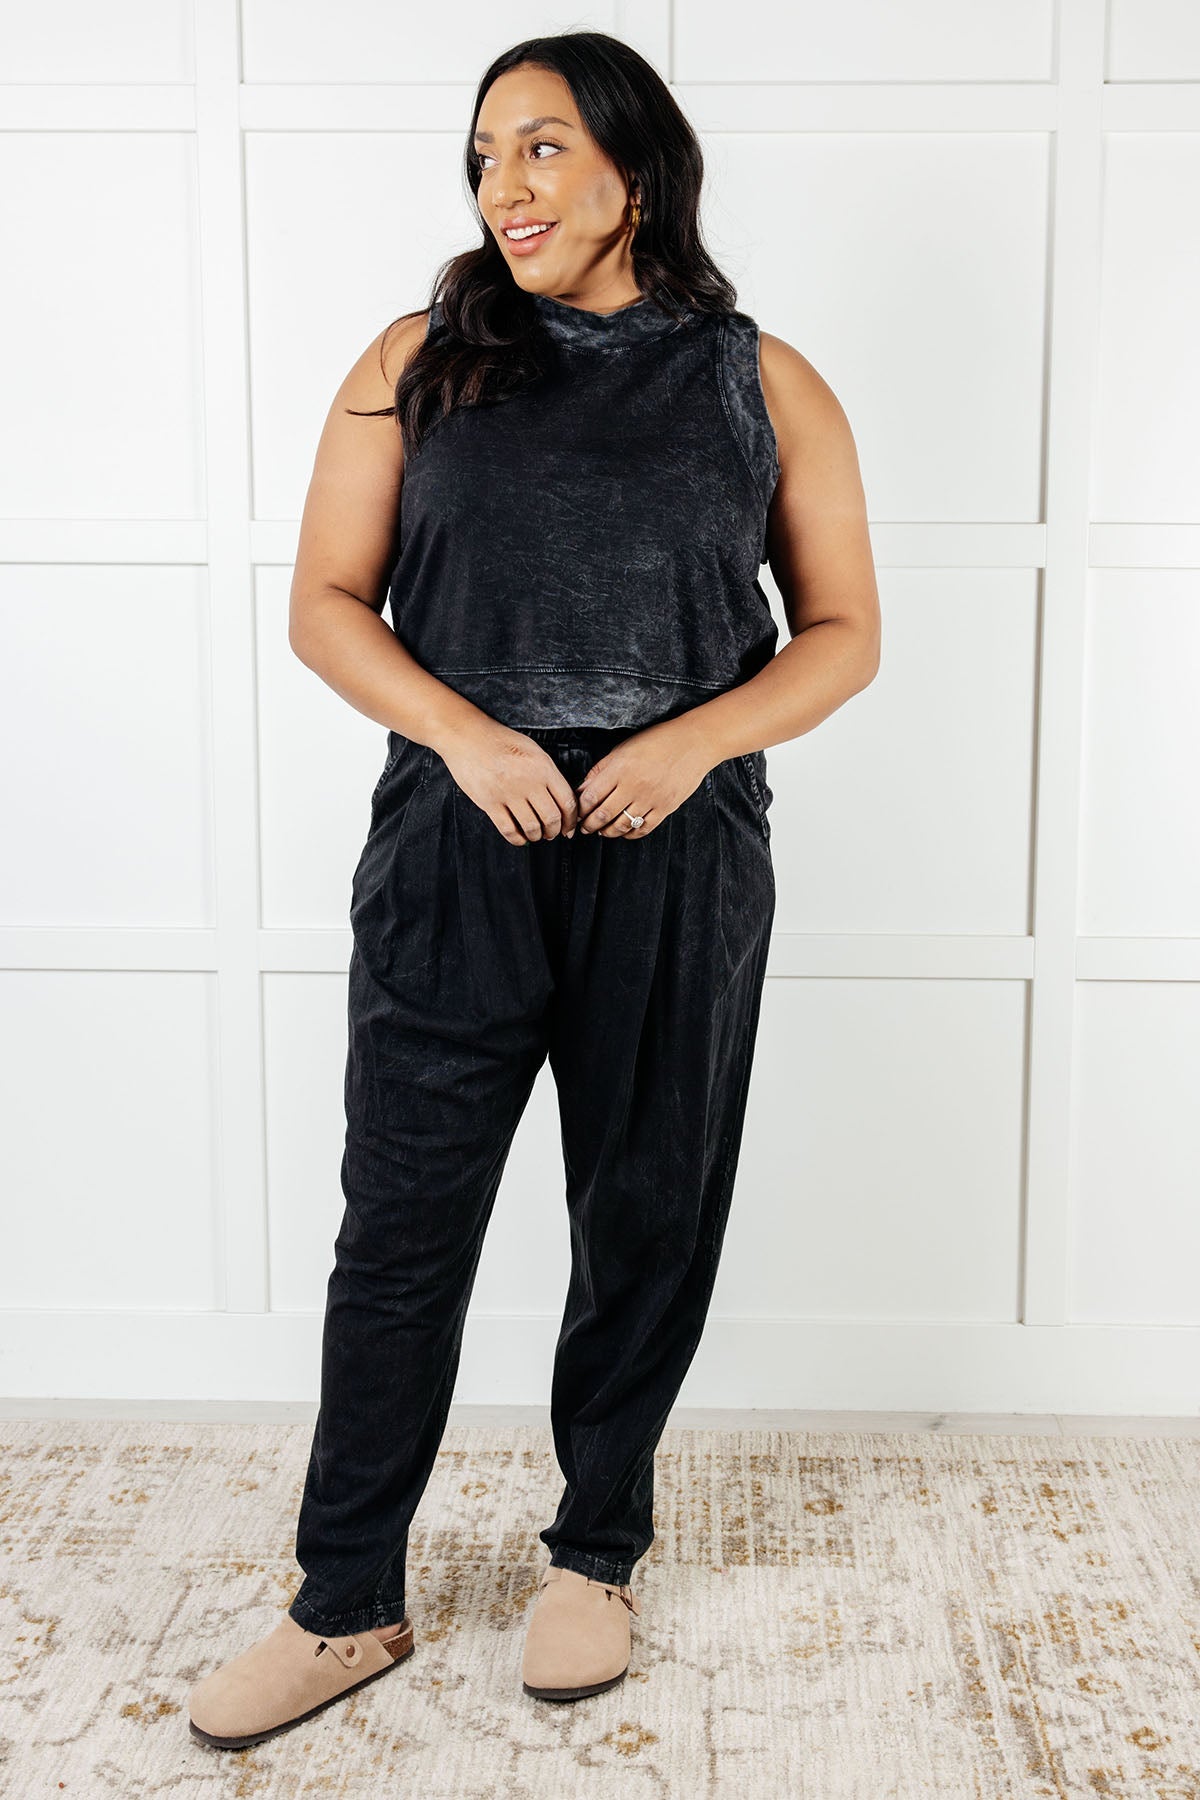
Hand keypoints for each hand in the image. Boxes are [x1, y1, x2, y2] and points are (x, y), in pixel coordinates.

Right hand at [437, 722, 580, 846]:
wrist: (468, 737)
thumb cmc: (500, 741)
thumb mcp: (533, 750)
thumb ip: (548, 772)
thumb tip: (561, 799)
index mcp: (543, 768)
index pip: (567, 801)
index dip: (571, 820)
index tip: (569, 828)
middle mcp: (529, 782)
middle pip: (552, 818)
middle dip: (555, 831)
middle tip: (552, 834)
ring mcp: (508, 793)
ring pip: (532, 827)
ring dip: (537, 836)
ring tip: (536, 835)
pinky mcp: (489, 803)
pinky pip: (509, 830)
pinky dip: (518, 839)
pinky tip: (520, 838)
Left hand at [576, 724, 711, 837]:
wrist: (693, 743)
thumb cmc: (656, 741)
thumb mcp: (623, 748)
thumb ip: (601, 770)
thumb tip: (582, 790)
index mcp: (621, 768)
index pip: (591, 796)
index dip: (580, 809)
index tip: (577, 812)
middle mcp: (634, 785)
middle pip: (603, 815)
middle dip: (589, 825)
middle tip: (584, 827)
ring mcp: (651, 798)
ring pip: (622, 825)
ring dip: (607, 832)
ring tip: (601, 831)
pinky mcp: (666, 807)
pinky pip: (643, 828)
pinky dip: (630, 834)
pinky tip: (624, 831)